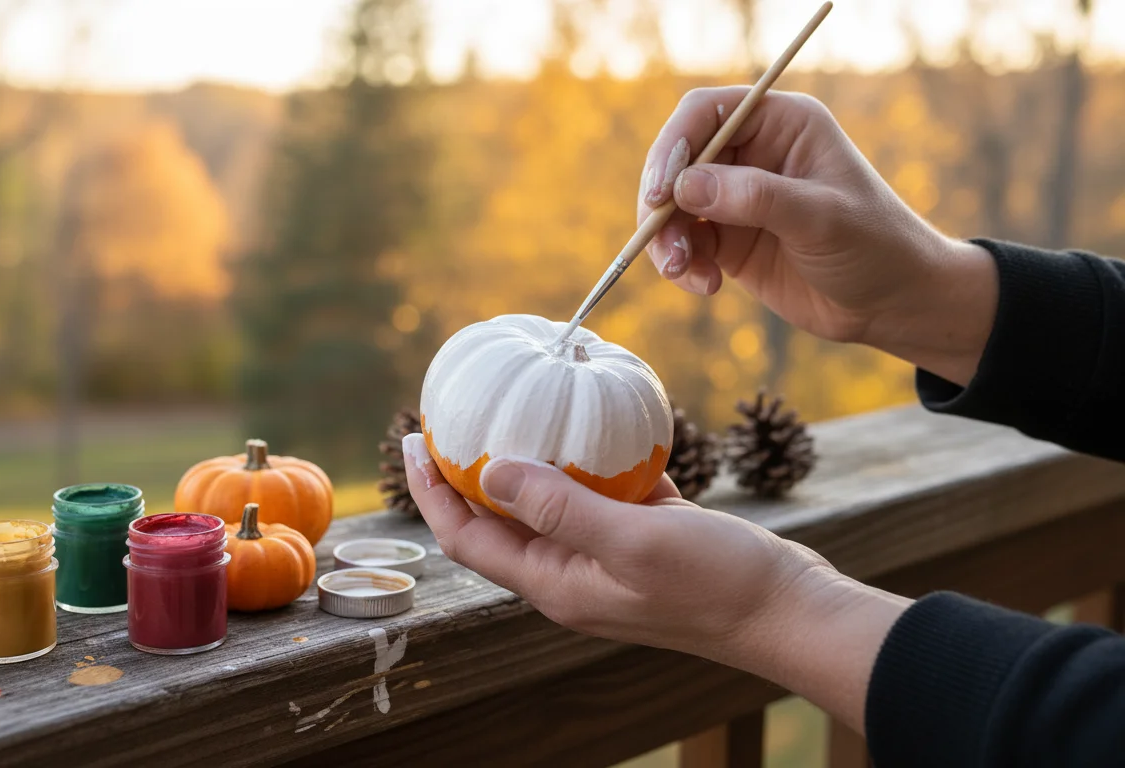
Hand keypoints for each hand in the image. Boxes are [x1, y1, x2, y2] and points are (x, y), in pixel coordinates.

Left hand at [402, 434, 909, 730]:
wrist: (792, 611)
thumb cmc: (717, 585)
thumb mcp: (631, 540)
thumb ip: (560, 508)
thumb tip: (492, 470)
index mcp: (557, 583)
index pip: (469, 538)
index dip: (434, 493)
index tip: (413, 441)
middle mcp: (573, 572)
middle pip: (501, 519)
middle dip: (470, 471)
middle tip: (454, 416)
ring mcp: (610, 554)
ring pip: (552, 501)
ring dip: (531, 460)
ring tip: (516, 406)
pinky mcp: (645, 535)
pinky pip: (603, 492)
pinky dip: (594, 459)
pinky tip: (599, 420)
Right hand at [637, 86, 996, 384]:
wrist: (892, 302)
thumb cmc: (874, 245)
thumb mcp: (821, 218)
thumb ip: (756, 197)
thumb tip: (684, 187)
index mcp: (781, 124)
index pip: (707, 113)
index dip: (674, 144)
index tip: (661, 189)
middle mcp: (753, 153)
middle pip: (677, 160)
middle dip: (660, 200)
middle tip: (658, 237)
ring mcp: (736, 198)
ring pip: (672, 206)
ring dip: (665, 239)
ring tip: (684, 271)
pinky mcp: (728, 239)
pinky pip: (683, 243)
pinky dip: (681, 265)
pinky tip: (707, 286)